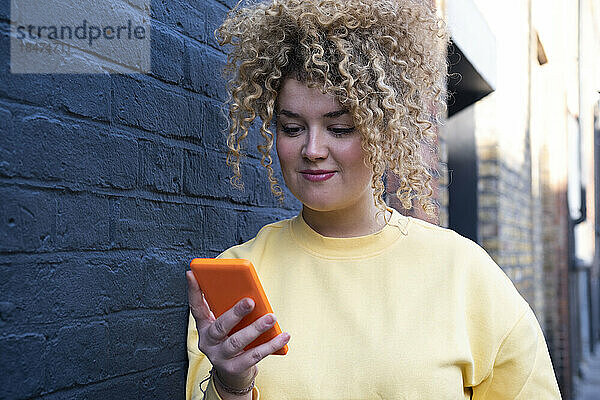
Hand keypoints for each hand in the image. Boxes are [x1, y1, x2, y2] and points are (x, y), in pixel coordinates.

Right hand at [186, 271, 289, 389]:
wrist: (234, 375)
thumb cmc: (233, 340)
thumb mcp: (228, 325)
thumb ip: (232, 310)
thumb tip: (249, 293)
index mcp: (205, 327)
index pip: (196, 307)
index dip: (193, 291)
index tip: (192, 273)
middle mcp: (208, 342)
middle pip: (220, 326)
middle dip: (235, 313)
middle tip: (250, 301)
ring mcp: (219, 357)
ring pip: (237, 342)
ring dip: (256, 328)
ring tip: (272, 318)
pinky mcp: (234, 369)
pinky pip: (254, 356)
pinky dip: (271, 345)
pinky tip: (284, 336)